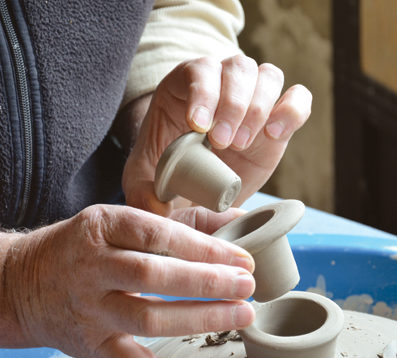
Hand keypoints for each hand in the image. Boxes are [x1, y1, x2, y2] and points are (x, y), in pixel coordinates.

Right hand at [2, 204, 254, 357]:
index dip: (204, 247)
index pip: (158, 235)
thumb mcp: (116, 221)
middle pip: (155, 277)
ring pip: (149, 320)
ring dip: (202, 320)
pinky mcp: (92, 345)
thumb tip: (232, 219)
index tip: (240, 257)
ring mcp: (91, 309)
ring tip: (242, 315)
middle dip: (208, 282)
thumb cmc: (83, 246)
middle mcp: (93, 267)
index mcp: (102, 227)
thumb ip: (170, 224)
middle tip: (247, 285)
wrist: (26, 281)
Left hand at [122, 55, 311, 214]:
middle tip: (222, 143)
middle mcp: (222, 84)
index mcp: (186, 86)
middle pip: (238, 67)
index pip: (200, 70)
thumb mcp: (144, 181)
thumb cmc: (169, 172)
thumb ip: (142, 192)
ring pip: (268, 76)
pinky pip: (297, 98)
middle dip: (233, 104)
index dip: (203, 92)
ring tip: (241, 144)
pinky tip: (275, 134)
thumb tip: (159, 208)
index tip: (198, 127)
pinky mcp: (276, 120)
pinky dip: (292, 110)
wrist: (197, 182)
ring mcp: (252, 100)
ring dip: (258, 107)